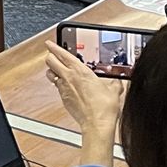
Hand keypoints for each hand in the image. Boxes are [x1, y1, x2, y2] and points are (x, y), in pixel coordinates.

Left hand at [43, 42, 123, 164]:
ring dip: (52, 70)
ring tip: (57, 69)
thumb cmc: (103, 107)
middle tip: (53, 55)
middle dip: (50, 56)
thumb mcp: (114, 90)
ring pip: (49, 74)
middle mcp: (68, 78)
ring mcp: (63, 88)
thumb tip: (117, 82)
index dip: (54, 47)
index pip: (62, 54)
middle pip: (50, 61)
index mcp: (80, 71)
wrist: (97, 123)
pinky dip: (59, 84)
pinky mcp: (63, 98)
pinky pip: (56, 87)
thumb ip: (114, 83)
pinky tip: (66, 86)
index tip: (49, 43)